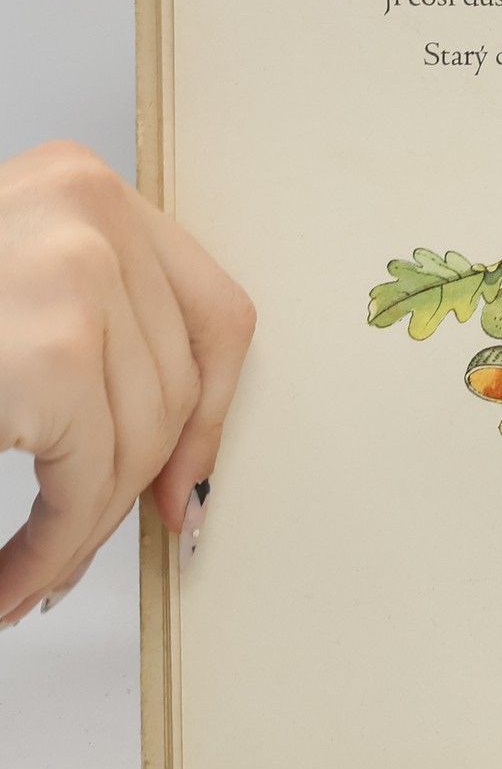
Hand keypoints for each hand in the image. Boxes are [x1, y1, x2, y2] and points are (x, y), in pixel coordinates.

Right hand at [0, 143, 254, 626]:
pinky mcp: (52, 352)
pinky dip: (53, 547)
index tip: (188, 487)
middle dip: (137, 485)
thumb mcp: (6, 300)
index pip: (213, 310)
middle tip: (83, 552)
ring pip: (138, 441)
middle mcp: (87, 210)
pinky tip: (13, 582)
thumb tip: (179, 472)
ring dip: (83, 529)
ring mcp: (74, 272)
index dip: (214, 414)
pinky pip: (89, 479)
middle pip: (179, 383)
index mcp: (76, 186)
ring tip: (29, 575)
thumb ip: (87, 341)